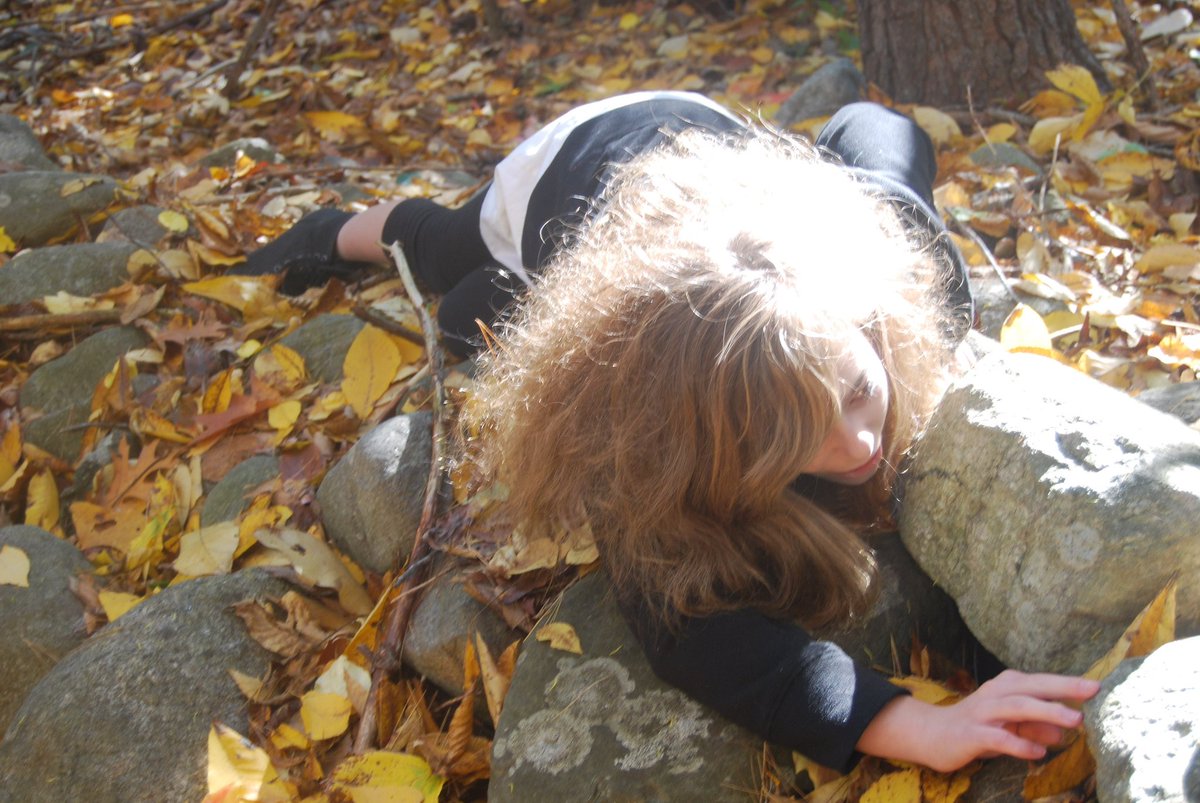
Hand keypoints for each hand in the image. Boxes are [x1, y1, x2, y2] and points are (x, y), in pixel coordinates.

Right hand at [857, 669, 1100, 772]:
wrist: (930, 735)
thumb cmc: (976, 728)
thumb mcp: (1009, 726)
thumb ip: (1035, 725)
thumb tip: (1062, 730)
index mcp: (1004, 688)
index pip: (1040, 682)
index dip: (1067, 683)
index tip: (1096, 685)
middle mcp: (994, 695)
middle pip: (1030, 687)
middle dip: (1062, 687)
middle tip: (1092, 690)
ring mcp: (981, 714)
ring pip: (1016, 707)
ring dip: (1046, 711)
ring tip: (1074, 719)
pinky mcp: (970, 734)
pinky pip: (996, 738)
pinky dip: (1018, 743)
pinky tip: (1037, 752)